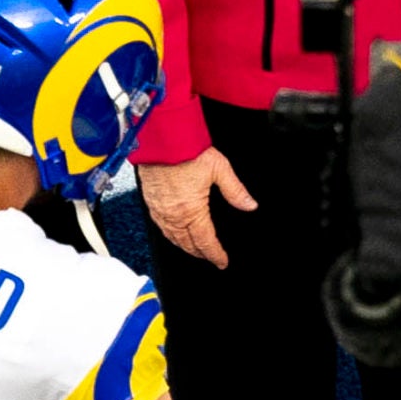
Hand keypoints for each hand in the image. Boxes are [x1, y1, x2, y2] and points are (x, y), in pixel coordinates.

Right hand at [138, 149, 255, 268]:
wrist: (161, 137)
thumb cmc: (187, 149)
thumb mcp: (220, 169)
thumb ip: (235, 191)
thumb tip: (250, 205)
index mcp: (191, 211)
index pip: (205, 241)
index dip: (215, 254)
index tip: (222, 262)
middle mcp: (173, 214)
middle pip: (187, 243)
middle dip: (200, 253)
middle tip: (210, 258)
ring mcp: (159, 209)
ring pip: (172, 237)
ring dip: (184, 246)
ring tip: (194, 250)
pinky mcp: (150, 200)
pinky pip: (160, 225)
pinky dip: (169, 234)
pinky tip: (174, 233)